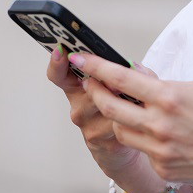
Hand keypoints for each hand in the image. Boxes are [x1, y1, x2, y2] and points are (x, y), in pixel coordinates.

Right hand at [46, 47, 145, 174]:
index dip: (57, 63)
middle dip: (106, 82)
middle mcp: (78, 105)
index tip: (61, 51)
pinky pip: (114, 123)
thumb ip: (131, 71)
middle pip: (87, 88)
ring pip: (104, 105)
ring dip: (123, 101)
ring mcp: (86, 123)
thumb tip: (131, 66)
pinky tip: (135, 118)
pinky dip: (128, 118)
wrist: (131, 141)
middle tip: (118, 82)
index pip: (60, 75)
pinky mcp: (97, 139)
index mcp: (80, 86)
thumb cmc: (128, 106)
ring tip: (135, 100)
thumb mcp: (130, 83)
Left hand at [70, 52, 192, 190]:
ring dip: (119, 118)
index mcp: (169, 97)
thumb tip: (136, 75)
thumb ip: (163, 83)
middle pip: (110, 106)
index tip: (80, 57)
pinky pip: (141, 149)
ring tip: (130, 110)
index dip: (96, 67)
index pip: (121, 78)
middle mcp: (159, 124)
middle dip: (96, 92)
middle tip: (91, 83)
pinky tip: (161, 136)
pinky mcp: (163, 168)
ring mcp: (159, 150)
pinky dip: (144, 139)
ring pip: (120, 130)